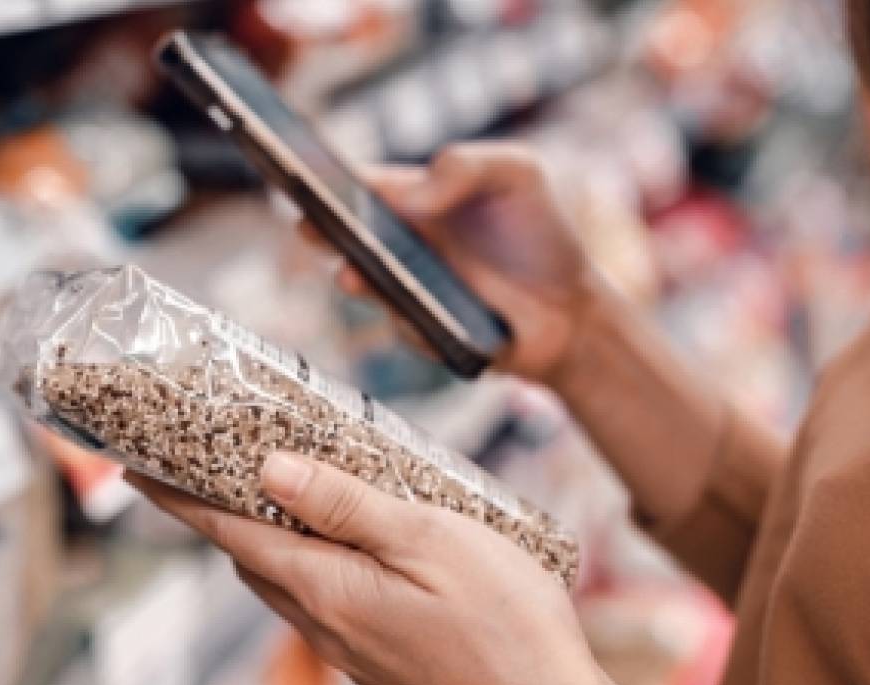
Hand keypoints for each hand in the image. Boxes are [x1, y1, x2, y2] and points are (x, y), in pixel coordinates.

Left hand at [131, 452, 670, 684]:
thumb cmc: (507, 625)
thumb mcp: (429, 539)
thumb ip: (344, 505)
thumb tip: (266, 470)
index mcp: (325, 590)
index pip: (226, 533)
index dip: (177, 496)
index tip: (133, 467)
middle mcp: (323, 629)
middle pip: (250, 559)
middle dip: (221, 511)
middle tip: (212, 459)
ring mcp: (351, 655)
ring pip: (287, 586)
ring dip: (270, 540)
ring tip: (284, 491)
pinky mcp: (381, 669)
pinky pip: (325, 609)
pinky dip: (315, 568)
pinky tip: (353, 547)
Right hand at [312, 142, 635, 388]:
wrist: (574, 312)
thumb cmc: (542, 235)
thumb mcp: (518, 175)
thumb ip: (466, 165)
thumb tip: (412, 194)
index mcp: (412, 197)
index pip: (357, 182)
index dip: (322, 173)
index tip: (295, 167)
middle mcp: (398, 243)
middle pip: (342, 233)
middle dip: (319, 228)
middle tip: (308, 223)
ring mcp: (404, 290)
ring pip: (363, 284)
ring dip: (355, 280)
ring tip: (353, 274)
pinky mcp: (419, 333)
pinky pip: (404, 327)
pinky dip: (415, 322)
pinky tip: (432, 319)